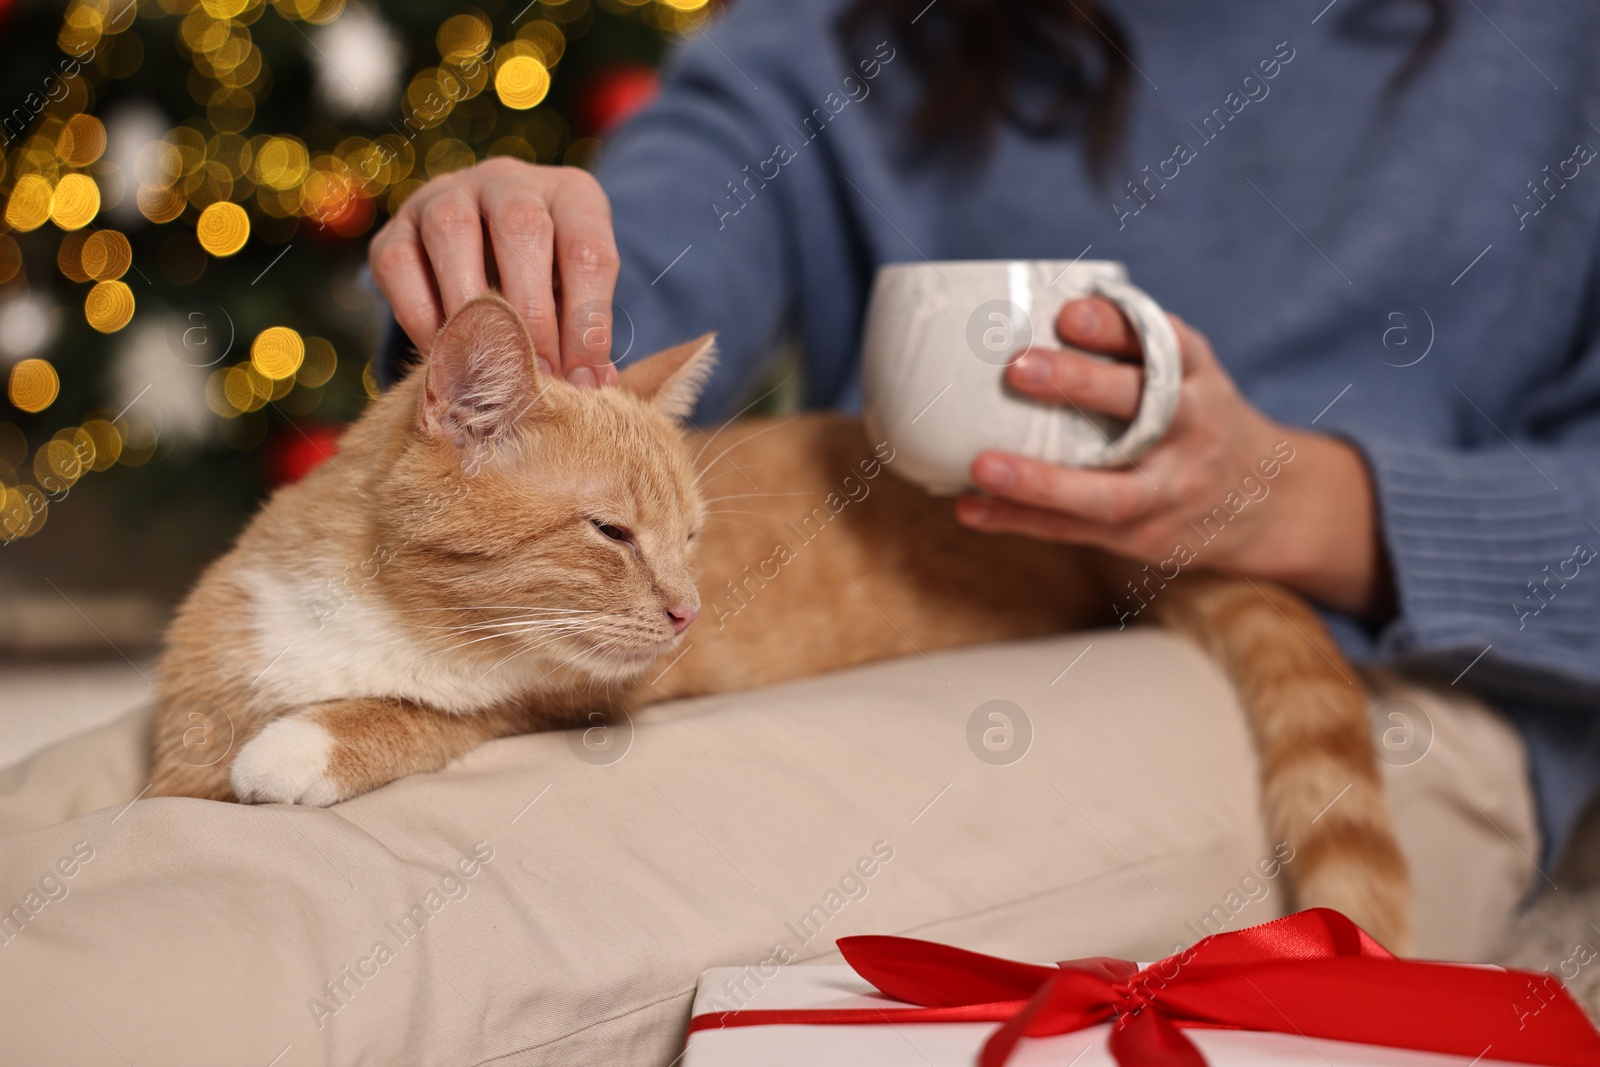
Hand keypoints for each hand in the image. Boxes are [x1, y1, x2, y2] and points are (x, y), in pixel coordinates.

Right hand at [368, 158, 619, 386]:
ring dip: (471, 307)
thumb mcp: (577, 295)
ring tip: (486, 363)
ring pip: (451, 230)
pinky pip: (399, 263)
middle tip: (537, 373)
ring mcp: (446, 195)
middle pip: (522, 226)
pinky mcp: (396, 227)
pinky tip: (442, 354)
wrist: (484, 248)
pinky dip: (420, 315)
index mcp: (569, 194)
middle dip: (532, 312)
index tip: (581, 380)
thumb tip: (591, 385)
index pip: (588, 249)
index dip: (586, 321)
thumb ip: (584, 335)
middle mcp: (508, 181)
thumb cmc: (548, 278)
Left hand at [954, 298, 1393, 619]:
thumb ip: (1127, 346)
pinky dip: (1021, 520)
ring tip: (983, 465)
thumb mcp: (1185, 371)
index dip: (1114, 327)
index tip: (1068, 313)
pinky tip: (971, 508)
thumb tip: (1024, 309)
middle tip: (1018, 368)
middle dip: (1081, 385)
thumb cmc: (1193, 418)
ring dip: (1041, 481)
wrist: (1266, 501)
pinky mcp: (1145, 535)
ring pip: (1109, 491)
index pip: (1163, 343)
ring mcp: (1171, 489)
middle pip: (1141, 409)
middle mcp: (1191, 430)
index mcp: (1196, 376)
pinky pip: (1077, 530)